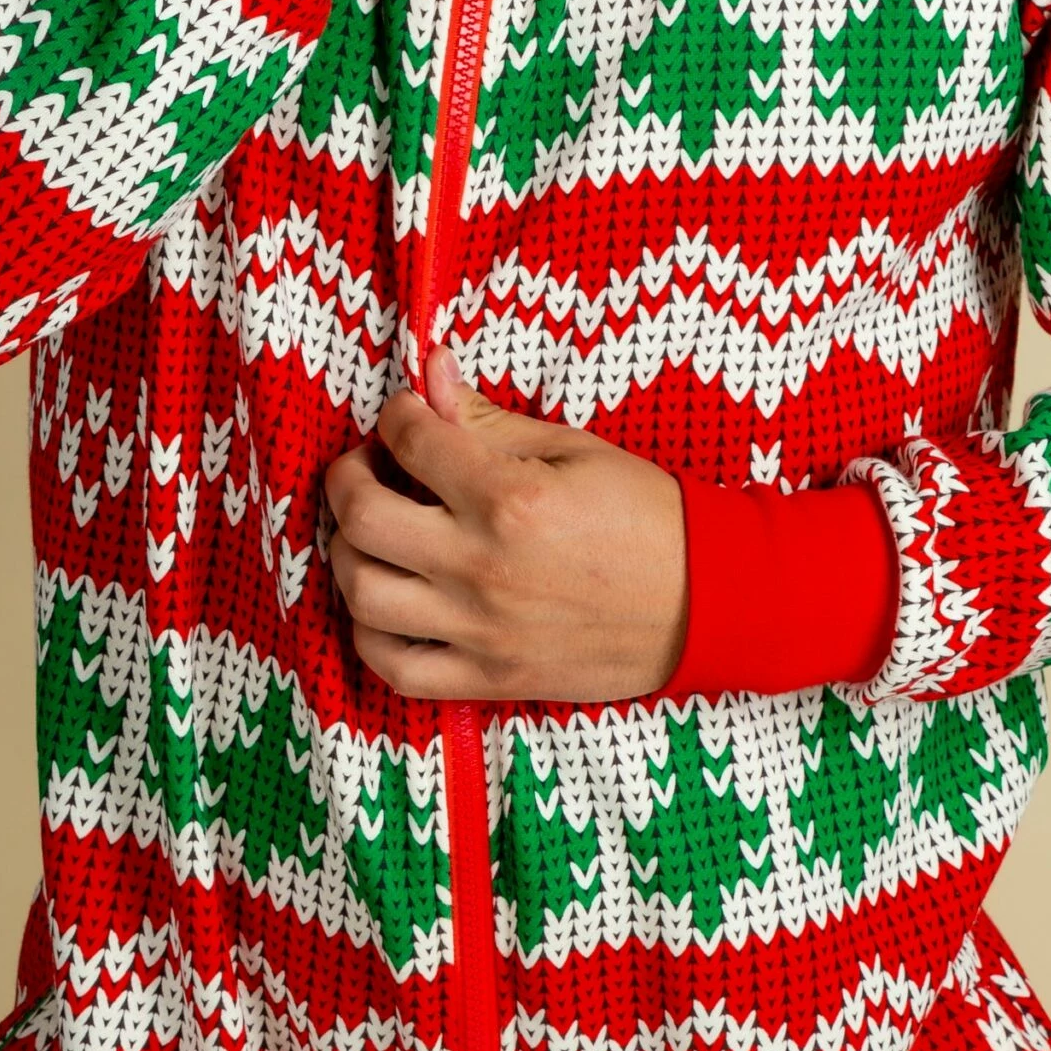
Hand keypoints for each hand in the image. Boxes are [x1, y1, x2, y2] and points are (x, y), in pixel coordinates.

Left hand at [322, 345, 687, 702]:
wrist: (704, 601)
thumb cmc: (645, 515)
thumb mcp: (571, 447)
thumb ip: (487, 419)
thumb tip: (430, 371)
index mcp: (510, 497)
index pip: (410, 440)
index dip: (397, 415)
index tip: (408, 415)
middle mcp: (483, 566)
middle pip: (362, 520)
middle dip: (346, 479)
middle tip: (366, 466)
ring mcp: (480, 630)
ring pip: (362, 596)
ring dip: (348, 552)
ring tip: (370, 530)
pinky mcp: (488, 679)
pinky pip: (395, 668)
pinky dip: (369, 633)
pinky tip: (385, 599)